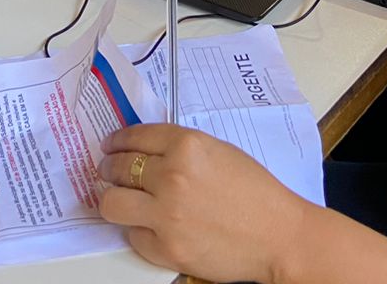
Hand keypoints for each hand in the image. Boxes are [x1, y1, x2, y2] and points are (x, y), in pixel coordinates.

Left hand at [97, 124, 309, 283]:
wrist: (278, 235)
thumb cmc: (256, 193)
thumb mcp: (219, 151)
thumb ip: (182, 148)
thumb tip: (148, 150)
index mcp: (187, 146)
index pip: (135, 137)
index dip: (118, 141)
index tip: (111, 145)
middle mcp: (172, 176)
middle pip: (119, 167)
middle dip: (109, 168)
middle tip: (108, 170)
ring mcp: (166, 215)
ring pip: (111, 203)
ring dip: (113, 198)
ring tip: (119, 198)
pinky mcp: (166, 249)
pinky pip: (133, 236)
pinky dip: (138, 230)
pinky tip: (150, 225)